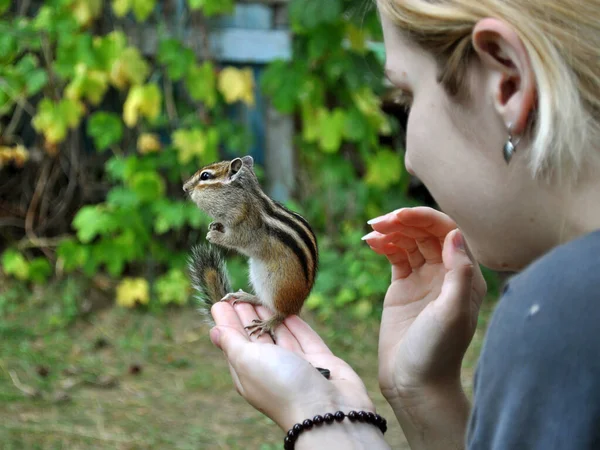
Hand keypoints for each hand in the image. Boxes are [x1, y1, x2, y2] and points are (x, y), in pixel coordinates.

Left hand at [209, 301, 375, 430]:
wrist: (328, 409)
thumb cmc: (282, 385)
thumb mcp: (248, 361)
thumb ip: (232, 342)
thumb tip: (214, 331)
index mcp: (249, 373)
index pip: (234, 342)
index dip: (227, 322)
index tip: (222, 301)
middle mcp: (272, 369)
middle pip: (256, 337)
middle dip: (247, 315)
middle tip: (241, 293)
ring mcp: (297, 365)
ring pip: (281, 335)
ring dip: (270, 315)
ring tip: (262, 295)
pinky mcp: (320, 360)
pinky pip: (305, 337)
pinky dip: (296, 324)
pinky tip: (289, 310)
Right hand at [363, 207, 486, 403]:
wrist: (414, 382)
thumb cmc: (437, 352)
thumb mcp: (451, 313)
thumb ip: (458, 273)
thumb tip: (454, 234)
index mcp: (464, 276)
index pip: (447, 232)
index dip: (424, 218)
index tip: (399, 216)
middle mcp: (445, 273)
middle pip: (426, 233)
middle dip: (404, 222)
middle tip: (379, 222)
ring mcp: (423, 279)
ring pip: (409, 241)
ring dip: (392, 231)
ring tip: (372, 230)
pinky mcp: (403, 288)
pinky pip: (395, 256)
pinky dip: (384, 245)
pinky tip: (372, 242)